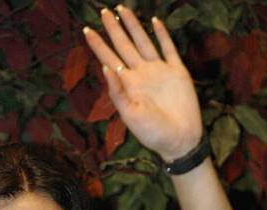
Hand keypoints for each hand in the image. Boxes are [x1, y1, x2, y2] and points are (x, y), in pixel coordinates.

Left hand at [83, 5, 202, 161]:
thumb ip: (117, 92)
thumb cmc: (153, 133)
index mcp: (128, 85)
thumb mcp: (130, 115)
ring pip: (143, 42)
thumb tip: (105, 67)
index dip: (98, 45)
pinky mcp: (177, 72)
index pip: (109, 59)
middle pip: (124, 46)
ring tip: (122, 9)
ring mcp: (159, 71)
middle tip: (102, 11)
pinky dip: (162, 35)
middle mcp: (141, 75)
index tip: (86, 30)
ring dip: (133, 26)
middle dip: (113, 29)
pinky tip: (155, 21)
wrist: (179, 140)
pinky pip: (168, 49)